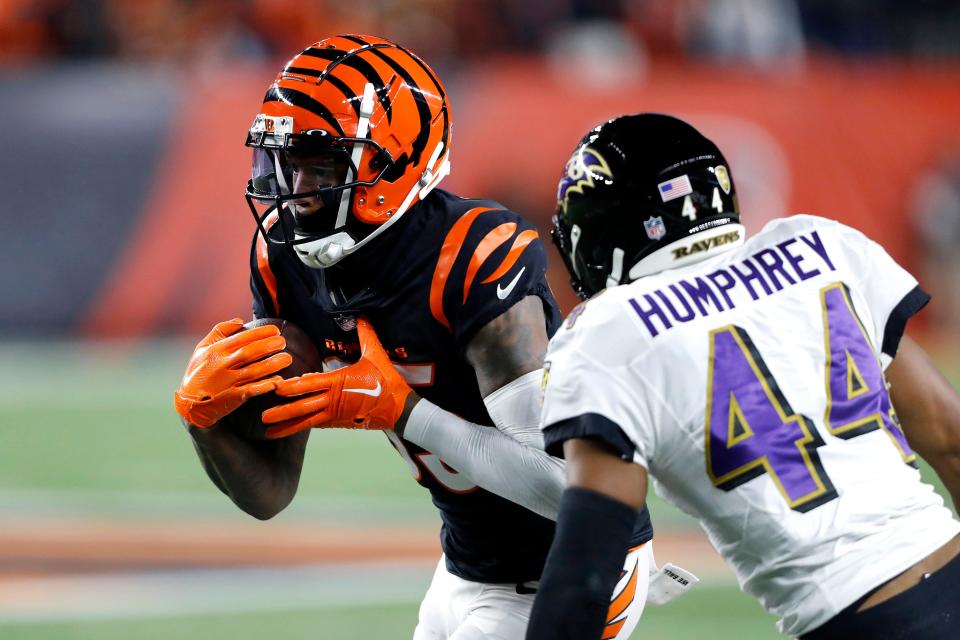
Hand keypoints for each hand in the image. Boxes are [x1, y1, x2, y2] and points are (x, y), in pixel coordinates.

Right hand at [174, 318, 292, 427]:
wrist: (189, 404)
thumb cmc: (199, 372)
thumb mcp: (202, 349)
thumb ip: (219, 332)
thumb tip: (239, 320)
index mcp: (215, 351)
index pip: (241, 338)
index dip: (260, 333)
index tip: (276, 330)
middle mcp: (221, 365)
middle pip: (248, 353)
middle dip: (268, 346)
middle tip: (284, 342)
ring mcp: (227, 383)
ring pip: (253, 371)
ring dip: (272, 365)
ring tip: (287, 358)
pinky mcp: (232, 398)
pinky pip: (251, 391)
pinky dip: (264, 386)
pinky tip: (278, 381)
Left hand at [262, 317, 411, 437]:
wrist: (400, 409)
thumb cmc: (387, 382)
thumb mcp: (376, 356)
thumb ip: (366, 335)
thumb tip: (361, 316)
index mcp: (339, 382)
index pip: (311, 384)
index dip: (293, 387)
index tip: (276, 388)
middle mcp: (334, 400)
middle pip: (303, 406)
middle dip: (282, 412)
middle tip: (263, 417)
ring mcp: (335, 414)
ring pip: (307, 420)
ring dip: (288, 425)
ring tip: (269, 431)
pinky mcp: (339, 422)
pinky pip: (317, 424)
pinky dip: (303, 426)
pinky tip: (291, 429)